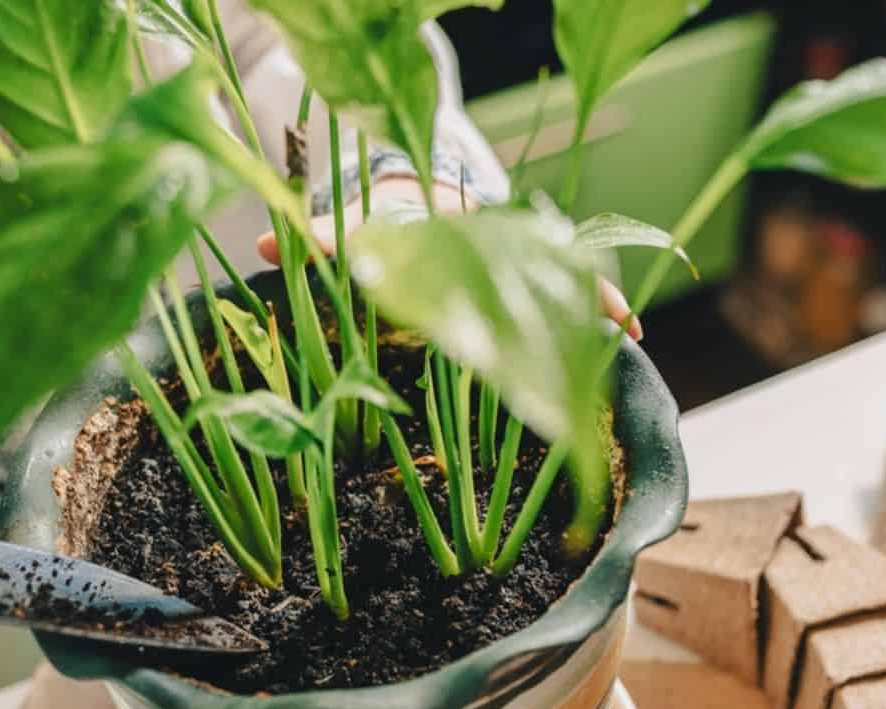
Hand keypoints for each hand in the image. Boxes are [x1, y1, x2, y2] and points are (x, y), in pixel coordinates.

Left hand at [256, 176, 642, 341]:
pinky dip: (598, 309)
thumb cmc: (385, 219)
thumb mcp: (355, 227)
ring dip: (596, 303)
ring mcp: (516, 257)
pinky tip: (627, 337)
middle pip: (542, 263)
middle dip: (575, 289)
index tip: (513, 273)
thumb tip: (258, 245)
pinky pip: (568, 292)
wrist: (422, 193)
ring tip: (627, 334)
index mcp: (456, 231)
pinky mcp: (530, 275)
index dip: (490, 259)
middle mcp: (496, 240)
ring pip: (566, 278)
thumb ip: (314, 239)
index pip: (480, 249)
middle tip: (611, 320)